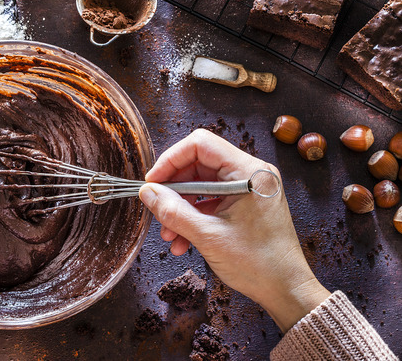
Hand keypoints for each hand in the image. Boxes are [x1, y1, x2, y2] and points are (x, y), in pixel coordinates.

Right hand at [138, 129, 329, 331]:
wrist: (286, 290)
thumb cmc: (258, 263)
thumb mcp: (207, 236)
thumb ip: (173, 211)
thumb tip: (147, 192)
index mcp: (248, 172)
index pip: (200, 145)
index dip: (171, 160)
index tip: (153, 182)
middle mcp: (250, 174)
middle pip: (198, 163)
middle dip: (174, 189)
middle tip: (156, 208)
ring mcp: (249, 189)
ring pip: (201, 184)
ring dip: (180, 207)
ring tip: (169, 233)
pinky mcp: (245, 204)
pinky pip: (211, 200)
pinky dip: (193, 216)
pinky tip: (182, 241)